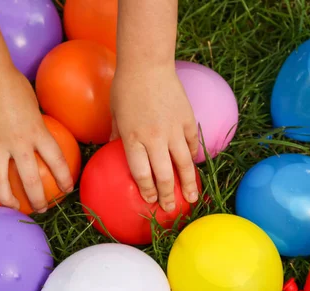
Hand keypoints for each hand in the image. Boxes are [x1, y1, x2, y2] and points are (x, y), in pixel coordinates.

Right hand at [0, 67, 73, 212]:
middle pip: (29, 179)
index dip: (64, 177)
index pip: (56, 160)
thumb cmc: (14, 85)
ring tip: (11, 207)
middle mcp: (18, 142)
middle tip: (41, 209)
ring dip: (6, 198)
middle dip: (37, 198)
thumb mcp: (34, 107)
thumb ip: (37, 126)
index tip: (67, 189)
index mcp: (37, 132)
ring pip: (0, 180)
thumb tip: (40, 136)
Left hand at [111, 64, 198, 211]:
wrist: (148, 63)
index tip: (149, 201)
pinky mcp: (188, 120)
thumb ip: (117, 135)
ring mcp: (173, 130)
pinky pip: (192, 144)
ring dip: (187, 184)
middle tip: (169, 209)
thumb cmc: (125, 87)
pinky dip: (193, 157)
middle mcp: (154, 138)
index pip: (141, 173)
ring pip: (183, 164)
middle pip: (162, 175)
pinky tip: (194, 169)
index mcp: (132, 138)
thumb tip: (114, 150)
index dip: (146, 190)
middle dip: (166, 195)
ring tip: (191, 198)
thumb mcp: (115, 114)